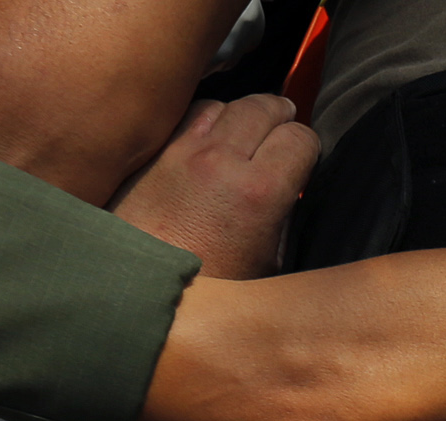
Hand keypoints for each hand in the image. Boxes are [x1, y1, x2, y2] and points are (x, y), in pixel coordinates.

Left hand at [112, 94, 319, 279]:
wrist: (138, 292)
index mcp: (258, 192)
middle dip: (280, 119)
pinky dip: (206, 121)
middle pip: (265, 107)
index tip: (302, 161)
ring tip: (245, 136)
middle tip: (281, 136)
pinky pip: (188, 116)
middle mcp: (220, 161)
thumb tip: (290, 189)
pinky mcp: (154, 152)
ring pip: (226, 104)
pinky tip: (210, 142)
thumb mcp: (265, 265)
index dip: (307, 149)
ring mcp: (182, 151)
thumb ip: (284, 218)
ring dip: (241, 117)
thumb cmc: (204, 289)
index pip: (300, 138)